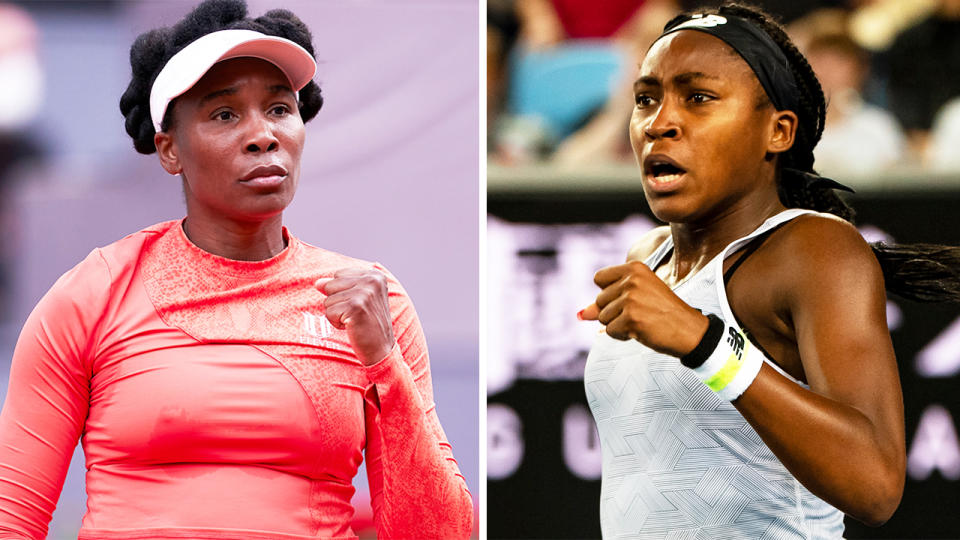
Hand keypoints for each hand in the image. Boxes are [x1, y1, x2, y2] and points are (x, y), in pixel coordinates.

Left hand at [315, 268, 395, 365]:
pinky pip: (329, 312)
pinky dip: (336, 323)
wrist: (381, 348)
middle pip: (330, 285)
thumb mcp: (358, 299)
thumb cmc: (368, 324)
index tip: (359, 304)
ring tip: (354, 320)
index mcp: (374, 275)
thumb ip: (339, 286)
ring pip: (328, 300)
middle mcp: (372, 280)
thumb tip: (318, 283)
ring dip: (337, 314)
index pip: (338, 275)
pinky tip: (351, 327)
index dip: (342, 292)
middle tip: (356, 313)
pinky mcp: (356, 307)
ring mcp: (365, 293)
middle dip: (337, 302)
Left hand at [578, 261, 709, 357]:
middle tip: (640, 312)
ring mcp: (632, 299)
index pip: (599, 278)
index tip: (629, 297)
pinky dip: (622, 335)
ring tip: (642, 321)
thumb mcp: (635, 300)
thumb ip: (606, 303)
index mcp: (635, 268)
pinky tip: (640, 331)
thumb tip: (580, 314)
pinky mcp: (632, 319)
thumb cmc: (662, 313)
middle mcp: (632, 280)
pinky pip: (609, 331)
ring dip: (618, 324)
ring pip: (602, 317)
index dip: (609, 293)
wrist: (690, 331)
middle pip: (599, 300)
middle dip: (614, 312)